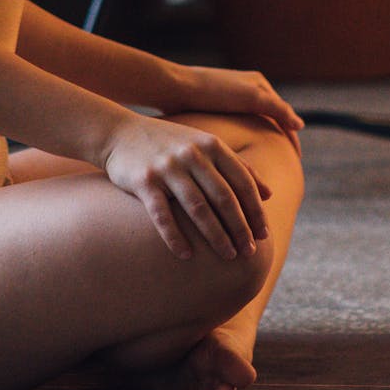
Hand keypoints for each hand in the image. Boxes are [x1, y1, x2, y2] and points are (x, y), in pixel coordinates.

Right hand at [99, 113, 271, 260]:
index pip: (242, 182)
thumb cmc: (170, 144)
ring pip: (198, 208)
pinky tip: (186, 255)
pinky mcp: (144, 181)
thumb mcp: (207, 145)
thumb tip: (269, 193)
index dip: (255, 210)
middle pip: (224, 197)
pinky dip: (175, 237)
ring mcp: (168, 167)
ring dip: (216, 235)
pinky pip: (163, 215)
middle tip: (250, 252)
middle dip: (240, 227)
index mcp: (212, 146)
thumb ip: (238, 166)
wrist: (120, 133)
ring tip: (228, 256)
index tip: (264, 234)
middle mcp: (193, 154)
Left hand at [160, 63, 303, 155]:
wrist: (174, 88)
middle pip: (269, 119)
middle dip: (277, 141)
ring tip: (263, 164)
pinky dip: (242, 141)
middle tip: (283, 166)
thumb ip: (278, 110)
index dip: (291, 137)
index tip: (295, 160)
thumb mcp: (252, 98)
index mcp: (259, 84)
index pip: (283, 114)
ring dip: (259, 142)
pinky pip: (235, 127)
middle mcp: (246, 89)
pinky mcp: (213, 107)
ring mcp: (229, 98)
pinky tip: (238, 156)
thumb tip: (300, 125)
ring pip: (252, 125)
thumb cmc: (213, 92)